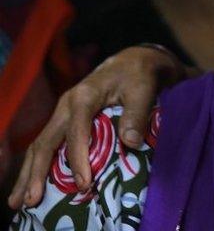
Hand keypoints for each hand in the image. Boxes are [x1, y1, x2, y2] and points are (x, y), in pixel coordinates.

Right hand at [7, 45, 189, 208]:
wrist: (134, 61)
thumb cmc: (138, 75)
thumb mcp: (143, 90)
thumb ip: (136, 115)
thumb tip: (130, 142)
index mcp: (84, 96)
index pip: (76, 131)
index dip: (78, 158)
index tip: (84, 183)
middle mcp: (66, 105)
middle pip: (46, 141)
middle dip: (37, 172)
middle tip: (32, 201)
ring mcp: (63, 112)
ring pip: (41, 144)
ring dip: (30, 172)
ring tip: (20, 201)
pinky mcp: (66, 119)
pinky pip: (48, 144)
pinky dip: (39, 165)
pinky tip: (33, 184)